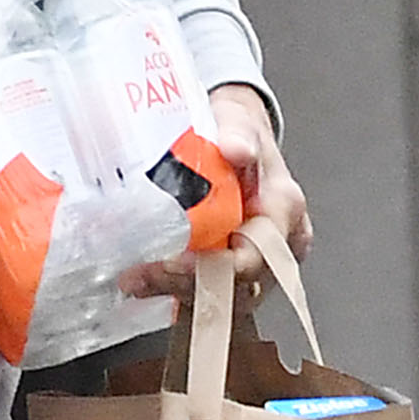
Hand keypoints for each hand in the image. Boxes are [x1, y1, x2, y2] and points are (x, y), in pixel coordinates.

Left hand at [118, 83, 312, 300]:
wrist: (238, 140)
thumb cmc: (239, 133)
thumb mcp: (237, 121)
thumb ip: (237, 133)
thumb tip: (236, 148)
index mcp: (284, 210)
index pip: (256, 256)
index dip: (215, 267)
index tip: (171, 262)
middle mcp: (279, 245)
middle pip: (238, 287)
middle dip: (185, 286)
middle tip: (138, 277)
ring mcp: (259, 265)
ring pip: (224, 299)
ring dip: (176, 293)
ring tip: (135, 280)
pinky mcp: (235, 273)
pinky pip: (210, 296)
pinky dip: (177, 295)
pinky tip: (146, 284)